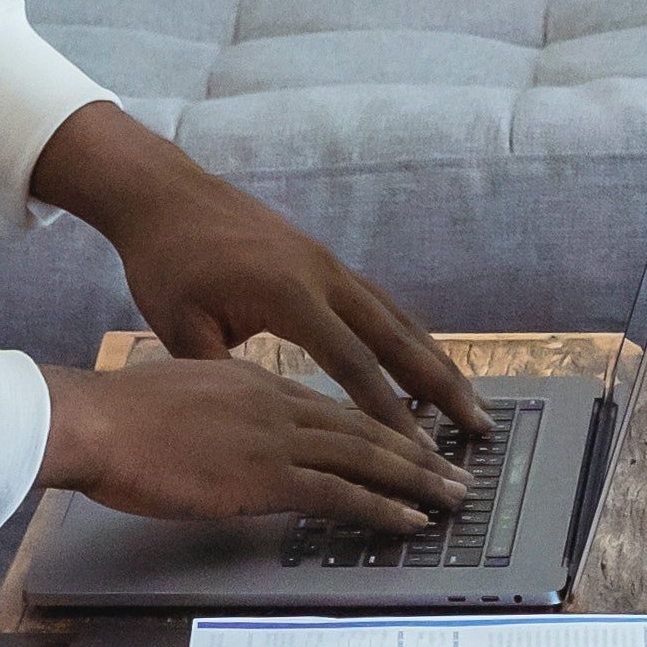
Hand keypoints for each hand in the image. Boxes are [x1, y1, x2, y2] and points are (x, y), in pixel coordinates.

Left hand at [29, 100, 491, 438]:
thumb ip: (224, 377)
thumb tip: (255, 428)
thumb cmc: (167, 262)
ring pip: (399, 317)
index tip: (419, 451)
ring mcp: (330, 264)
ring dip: (436, 361)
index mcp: (290, 294)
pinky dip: (409, 337)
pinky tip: (423, 362)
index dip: (389, 413)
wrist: (166, 195)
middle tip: (480, 425)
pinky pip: (380, 303)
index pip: (353, 365)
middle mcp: (324, 275)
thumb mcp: (181, 328)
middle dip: (443, 386)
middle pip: (399, 337)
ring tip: (469, 402)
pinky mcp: (325, 260)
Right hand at [35, 351, 478, 529]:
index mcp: (255, 383)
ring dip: (417, 481)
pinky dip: (383, 508)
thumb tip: (223, 439)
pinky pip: (342, 493)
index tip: (408, 440)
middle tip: (454, 471)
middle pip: (364, 427)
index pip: (331, 407)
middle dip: (416, 451)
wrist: (94, 421)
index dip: (376, 424)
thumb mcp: (178, 401)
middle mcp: (278, 404)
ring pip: (367, 457)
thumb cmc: (117, 417)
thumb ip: (214, 416)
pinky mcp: (267, 475)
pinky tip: (410, 520)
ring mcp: (276, 438)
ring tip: (452, 497)